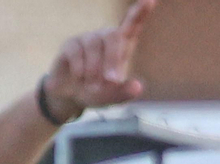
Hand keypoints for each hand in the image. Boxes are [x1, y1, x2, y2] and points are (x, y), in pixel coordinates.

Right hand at [41, 0, 155, 118]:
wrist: (69, 97)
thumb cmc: (96, 92)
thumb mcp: (112, 98)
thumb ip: (124, 93)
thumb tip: (138, 87)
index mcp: (122, 46)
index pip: (133, 25)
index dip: (140, 12)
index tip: (150, 0)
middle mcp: (105, 37)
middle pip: (113, 36)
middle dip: (112, 59)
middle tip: (111, 81)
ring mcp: (88, 38)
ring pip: (94, 45)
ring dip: (94, 69)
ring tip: (92, 86)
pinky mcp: (71, 44)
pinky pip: (76, 52)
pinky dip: (80, 69)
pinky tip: (79, 79)